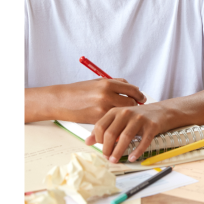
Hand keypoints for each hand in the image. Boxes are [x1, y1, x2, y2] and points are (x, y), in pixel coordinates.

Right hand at [25, 78, 145, 123]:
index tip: (141, 98)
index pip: (132, 89)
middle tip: (133, 108)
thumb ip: (114, 83)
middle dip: (133, 106)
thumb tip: (130, 87)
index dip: (139, 95)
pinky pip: (113, 121)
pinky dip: (115, 121)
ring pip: (123, 113)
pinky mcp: (98, 119)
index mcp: (107, 83)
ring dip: (125, 115)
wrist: (62, 100)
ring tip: (124, 115)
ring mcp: (103, 108)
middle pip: (131, 102)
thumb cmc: (79, 91)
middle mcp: (107, 95)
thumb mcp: (97, 82)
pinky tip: (114, 121)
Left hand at [86, 102, 168, 161]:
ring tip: (115, 160)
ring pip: (125, 137)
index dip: (98, 140)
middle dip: (107, 148)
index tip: (101, 148)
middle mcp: (126, 113)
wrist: (161, 111)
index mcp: (115, 111)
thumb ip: (104, 129)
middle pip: (111, 133)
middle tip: (107, 157)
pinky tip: (133, 158)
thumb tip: (88, 142)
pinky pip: (143, 141)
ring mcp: (139, 119)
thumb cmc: (138, 118)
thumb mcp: (119, 120)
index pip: (100, 126)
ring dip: (118, 151)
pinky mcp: (151, 126)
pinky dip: (137, 151)